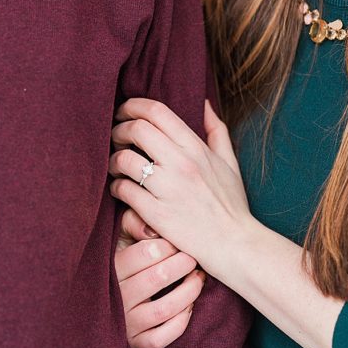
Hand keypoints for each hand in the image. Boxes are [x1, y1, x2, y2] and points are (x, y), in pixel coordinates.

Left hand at [108, 99, 251, 273]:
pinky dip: (116, 186)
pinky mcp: (155, 213)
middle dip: (119, 129)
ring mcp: (167, 189)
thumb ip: (217, 131)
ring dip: (114, 159)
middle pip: (137, 129)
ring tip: (117, 165)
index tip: (126, 111)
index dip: (134, 106)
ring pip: (124, 159)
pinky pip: (123, 189)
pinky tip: (122, 188)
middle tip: (117, 137)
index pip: (158, 112)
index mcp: (197, 148)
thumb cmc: (231, 203)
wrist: (233, 244)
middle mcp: (182, 164)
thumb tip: (205, 103)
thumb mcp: (229, 162)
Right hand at [115, 207, 205, 347]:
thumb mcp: (121, 236)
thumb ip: (133, 222)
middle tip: (193, 257)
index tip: (179, 242)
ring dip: (190, 290)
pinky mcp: (136, 343)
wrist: (97, 302)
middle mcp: (115, 298)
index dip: (170, 245)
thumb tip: (153, 230)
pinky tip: (189, 305)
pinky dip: (181, 321)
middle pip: (159, 277)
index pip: (146, 252)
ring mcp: (125, 323)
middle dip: (184, 263)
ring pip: (165, 308)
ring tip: (198, 277)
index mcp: (111, 268)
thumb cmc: (122, 259)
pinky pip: (162, 337)